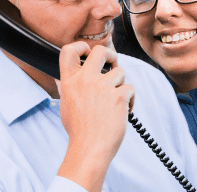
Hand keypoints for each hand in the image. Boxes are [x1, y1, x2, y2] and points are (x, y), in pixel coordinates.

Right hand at [55, 41, 134, 191]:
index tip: (88, 53)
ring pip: (120, 72)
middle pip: (100, 51)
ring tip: (116, 103)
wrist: (89, 149)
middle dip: (111, 55)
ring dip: (121, 85)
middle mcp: (85, 80)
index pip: (68, 50)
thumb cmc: (79, 131)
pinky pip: (130, 89)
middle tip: (113, 65)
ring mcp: (102, 88)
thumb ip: (68, 87)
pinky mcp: (119, 97)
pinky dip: (130, 100)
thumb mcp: (66, 104)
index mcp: (69, 81)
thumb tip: (66, 77)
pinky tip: (124, 112)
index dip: (81, 46)